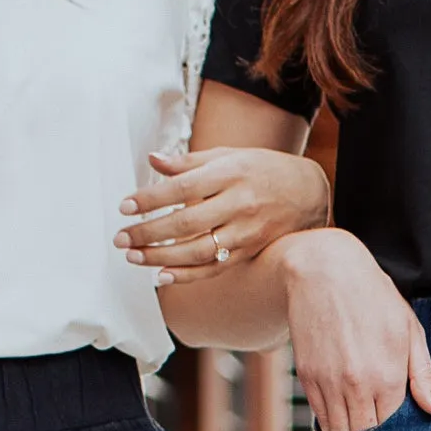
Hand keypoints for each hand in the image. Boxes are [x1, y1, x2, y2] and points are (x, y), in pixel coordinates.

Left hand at [116, 147, 329, 284]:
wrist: (310, 192)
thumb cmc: (263, 169)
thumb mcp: (229, 155)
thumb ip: (189, 161)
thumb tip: (153, 160)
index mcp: (231, 173)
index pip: (182, 188)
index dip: (151, 199)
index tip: (125, 206)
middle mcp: (239, 204)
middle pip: (186, 223)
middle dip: (149, 232)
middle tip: (121, 237)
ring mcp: (246, 231)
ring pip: (198, 251)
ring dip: (161, 257)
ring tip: (134, 256)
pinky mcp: (249, 251)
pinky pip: (214, 267)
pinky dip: (187, 275)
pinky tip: (162, 276)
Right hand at [277, 229, 430, 430]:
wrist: (324, 271)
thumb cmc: (374, 298)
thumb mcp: (409, 331)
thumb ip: (422, 376)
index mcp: (387, 377)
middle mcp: (356, 386)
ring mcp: (328, 384)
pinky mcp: (307, 378)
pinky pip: (321, 417)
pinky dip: (333, 424)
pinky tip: (345, 419)